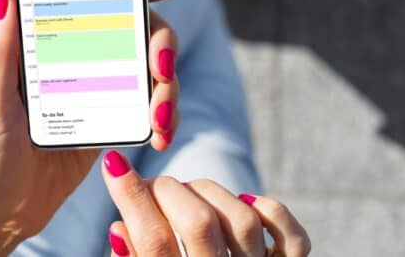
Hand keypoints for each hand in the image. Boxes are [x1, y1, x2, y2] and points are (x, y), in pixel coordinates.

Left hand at [0, 0, 182, 255]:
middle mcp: (77, 56)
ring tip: (162, 119)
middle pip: (136, 28)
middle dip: (162, 41)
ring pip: (151, 67)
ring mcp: (99, 87)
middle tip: (162, 68)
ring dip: (169, 86)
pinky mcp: (111, 119)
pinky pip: (150, 106)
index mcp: (45, 42)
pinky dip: (164, 116)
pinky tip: (161, 136)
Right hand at [102, 151, 310, 256]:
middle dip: (166, 190)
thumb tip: (119, 228)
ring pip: (241, 218)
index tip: (113, 162)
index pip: (153, 241)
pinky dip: (268, 209)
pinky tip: (243, 202)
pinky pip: (291, 235)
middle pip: (198, 223)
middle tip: (153, 188)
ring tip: (189, 196)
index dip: (130, 196)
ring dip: (208, 192)